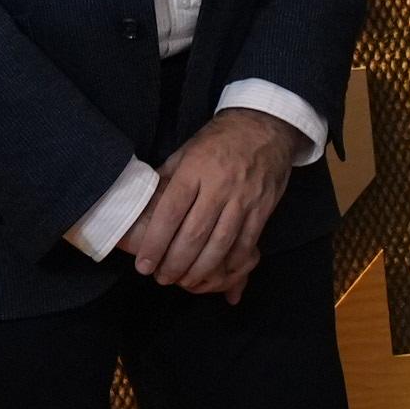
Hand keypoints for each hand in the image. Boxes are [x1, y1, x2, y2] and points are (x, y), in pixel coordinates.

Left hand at [122, 107, 298, 297]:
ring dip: (200, 269)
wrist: (265, 126)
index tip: (144, 265)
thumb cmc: (219, 140)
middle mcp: (219, 186)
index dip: (155, 243)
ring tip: (185, 282)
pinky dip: (231, 263)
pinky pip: (246, 243)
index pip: (170, 213)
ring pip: (220, 244)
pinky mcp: (263, 208)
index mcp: (194, 170)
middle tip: (162, 278)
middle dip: (175, 263)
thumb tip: (145, 206)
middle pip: (194, 234)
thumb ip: (167, 179)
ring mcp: (244, 199)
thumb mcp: (186, 150)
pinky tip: (218, 273)